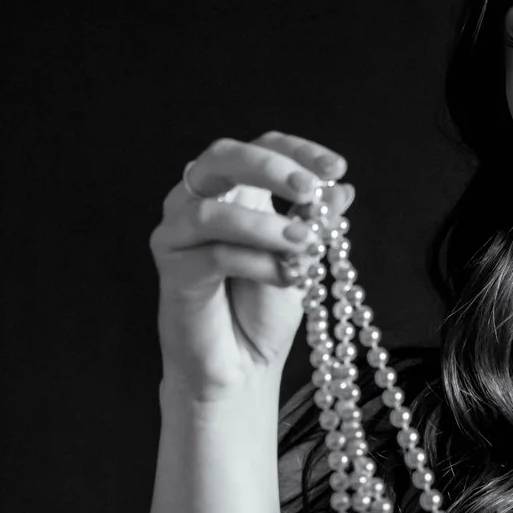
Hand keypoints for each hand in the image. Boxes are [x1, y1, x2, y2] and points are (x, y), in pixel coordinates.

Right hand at [151, 132, 349, 400]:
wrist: (243, 366)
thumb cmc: (264, 310)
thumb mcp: (300, 256)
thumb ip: (314, 221)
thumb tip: (341, 190)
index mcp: (233, 189)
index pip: (261, 146)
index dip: (298, 151)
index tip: (336, 169)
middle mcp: (198, 201)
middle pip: (222, 157)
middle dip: (269, 169)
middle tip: (308, 190)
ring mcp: (177, 233)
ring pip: (212, 211)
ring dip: (265, 226)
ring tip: (303, 246)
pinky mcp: (171, 269)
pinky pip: (213, 256)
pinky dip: (256, 263)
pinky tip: (284, 277)